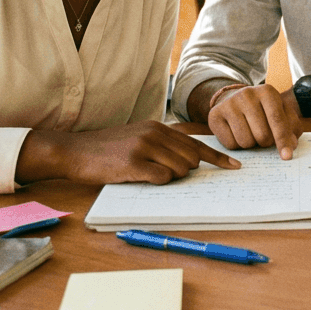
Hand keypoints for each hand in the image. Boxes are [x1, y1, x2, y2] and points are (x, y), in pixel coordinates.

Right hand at [18, 121, 239, 185]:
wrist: (75, 151)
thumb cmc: (108, 149)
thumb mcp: (138, 136)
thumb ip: (163, 143)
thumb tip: (190, 158)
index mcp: (158, 126)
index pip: (196, 143)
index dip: (217, 157)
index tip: (235, 166)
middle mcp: (154, 133)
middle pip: (191, 158)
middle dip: (187, 172)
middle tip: (166, 174)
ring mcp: (144, 147)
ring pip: (179, 169)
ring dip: (170, 178)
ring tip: (149, 174)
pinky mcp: (133, 164)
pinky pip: (161, 178)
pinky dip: (157, 182)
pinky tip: (141, 178)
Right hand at [208, 83, 302, 159]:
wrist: (235, 99)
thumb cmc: (263, 110)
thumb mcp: (280, 113)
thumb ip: (290, 128)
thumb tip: (290, 146)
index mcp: (267, 92)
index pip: (277, 120)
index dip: (283, 140)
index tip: (287, 157)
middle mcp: (247, 94)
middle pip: (262, 135)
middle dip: (266, 142)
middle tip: (263, 136)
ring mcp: (229, 104)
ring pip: (246, 142)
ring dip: (251, 144)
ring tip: (250, 132)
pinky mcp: (215, 115)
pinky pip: (230, 144)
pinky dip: (236, 145)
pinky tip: (236, 133)